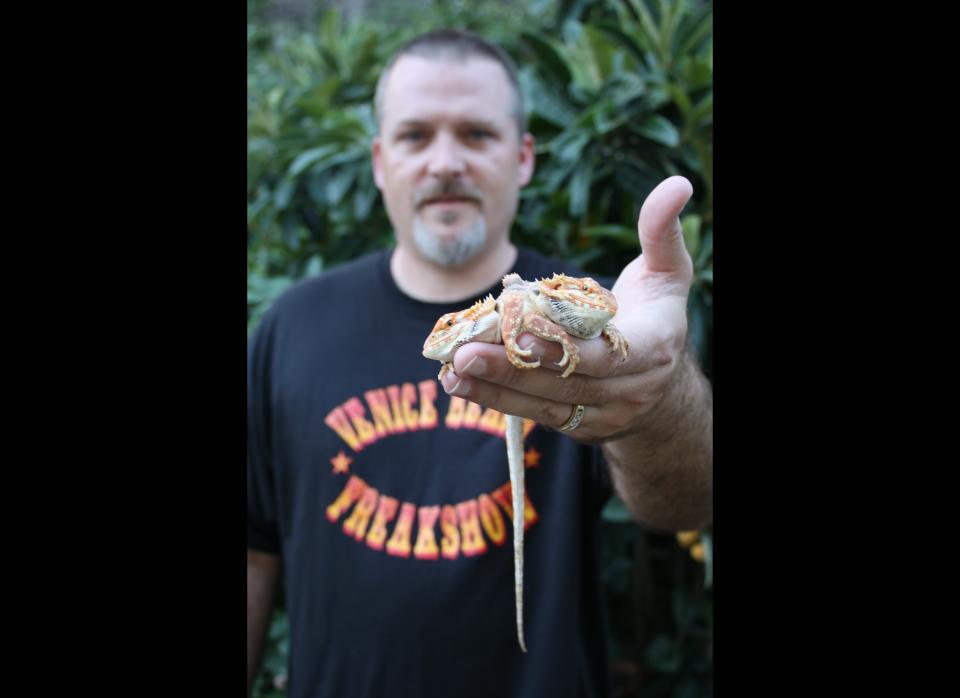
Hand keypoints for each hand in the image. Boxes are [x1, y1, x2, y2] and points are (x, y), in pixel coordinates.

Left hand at [442, 176, 694, 441]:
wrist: (665, 389)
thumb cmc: (658, 316)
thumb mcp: (668, 274)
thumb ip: (662, 232)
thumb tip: (676, 184)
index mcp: (651, 347)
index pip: (604, 354)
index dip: (561, 345)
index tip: (519, 330)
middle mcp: (629, 389)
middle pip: (564, 381)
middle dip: (510, 369)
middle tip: (463, 352)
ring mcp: (604, 415)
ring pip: (544, 404)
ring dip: (494, 389)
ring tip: (451, 370)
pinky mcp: (579, 427)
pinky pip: (536, 415)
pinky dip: (498, 400)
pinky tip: (462, 384)